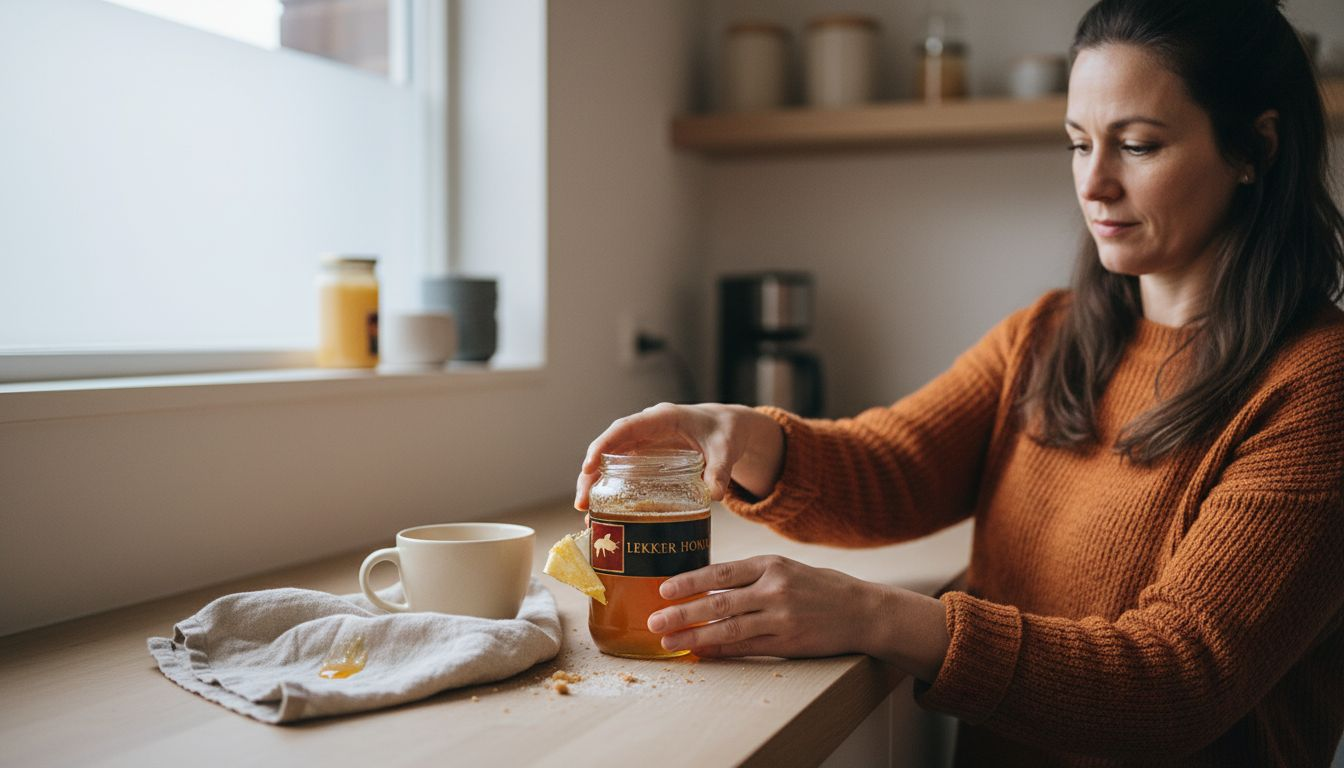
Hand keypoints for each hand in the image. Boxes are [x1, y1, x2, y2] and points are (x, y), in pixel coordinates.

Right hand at [574, 403, 783, 509]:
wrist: (728, 429)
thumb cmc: (724, 432)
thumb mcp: (726, 449)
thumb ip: (720, 470)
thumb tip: (713, 495)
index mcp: (661, 418)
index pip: (624, 428)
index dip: (604, 445)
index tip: (588, 465)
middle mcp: (646, 430)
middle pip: (609, 448)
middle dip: (591, 474)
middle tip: (582, 503)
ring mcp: (643, 445)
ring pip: (609, 462)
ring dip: (595, 486)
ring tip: (587, 514)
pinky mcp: (645, 460)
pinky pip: (621, 473)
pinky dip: (610, 491)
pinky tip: (605, 514)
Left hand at [645, 555, 883, 658]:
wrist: (862, 611)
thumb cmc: (819, 587)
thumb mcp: (785, 569)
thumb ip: (750, 576)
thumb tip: (705, 588)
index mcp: (770, 564)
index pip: (721, 572)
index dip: (690, 582)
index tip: (664, 589)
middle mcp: (774, 589)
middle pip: (719, 602)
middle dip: (682, 612)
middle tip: (655, 619)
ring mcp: (781, 618)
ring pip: (728, 629)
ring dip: (695, 637)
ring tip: (670, 641)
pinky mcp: (788, 643)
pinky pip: (746, 648)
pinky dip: (720, 652)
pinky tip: (701, 654)